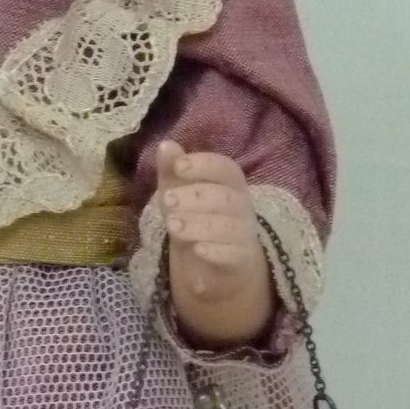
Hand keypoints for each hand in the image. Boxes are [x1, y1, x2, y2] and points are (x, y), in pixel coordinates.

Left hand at [153, 138, 275, 344]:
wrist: (218, 264)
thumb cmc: (198, 217)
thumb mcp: (180, 192)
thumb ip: (172, 169)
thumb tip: (166, 145)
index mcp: (230, 184)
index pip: (226, 168)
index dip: (204, 165)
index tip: (179, 166)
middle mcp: (241, 206)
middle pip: (225, 197)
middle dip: (195, 196)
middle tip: (167, 200)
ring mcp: (243, 233)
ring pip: (227, 226)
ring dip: (199, 225)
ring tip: (172, 225)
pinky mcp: (241, 259)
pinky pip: (232, 254)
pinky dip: (215, 252)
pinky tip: (197, 250)